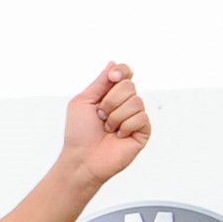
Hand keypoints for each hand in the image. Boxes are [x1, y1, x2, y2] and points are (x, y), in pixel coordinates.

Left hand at [60, 63, 148, 186]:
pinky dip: (125, 127)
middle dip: (110, 101)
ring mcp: (136, 117)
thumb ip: (99, 82)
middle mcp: (126, 104)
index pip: (126, 73)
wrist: (82, 158)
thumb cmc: (79, 133)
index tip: (113, 76)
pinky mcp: (143, 131)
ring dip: (115, 117)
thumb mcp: (83, 101)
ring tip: (107, 129)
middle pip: (129, 86)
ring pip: (136, 101)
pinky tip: (118, 136)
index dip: (122, 71)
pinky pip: (141, 117)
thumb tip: (113, 63)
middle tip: (100, 116)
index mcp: (111, 95)